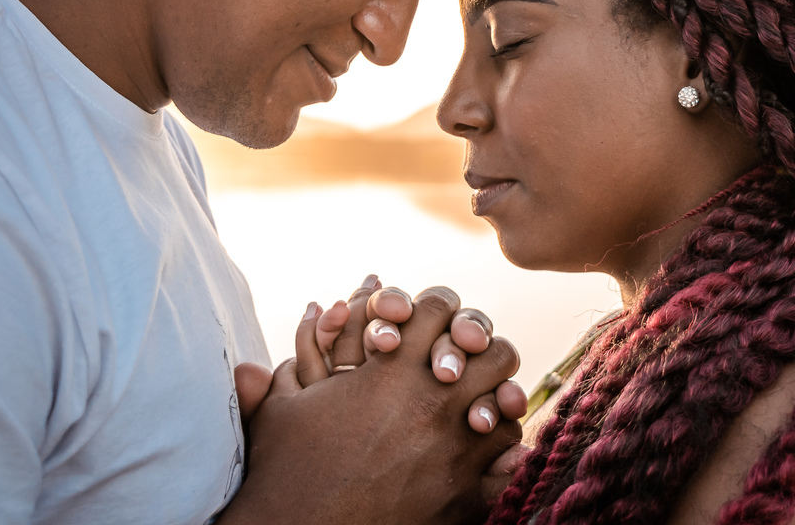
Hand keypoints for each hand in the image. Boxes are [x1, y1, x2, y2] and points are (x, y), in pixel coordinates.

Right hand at [217, 286, 522, 524]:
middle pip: (493, 349)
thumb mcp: (284, 403)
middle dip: (483, 351)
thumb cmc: (285, 470)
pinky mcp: (467, 491)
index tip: (432, 327)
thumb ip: (303, 349)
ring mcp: (455, 445)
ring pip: (507, 398)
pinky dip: (504, 445)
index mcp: (390, 369)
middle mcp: (432, 400)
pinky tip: (484, 445)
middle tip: (467, 363)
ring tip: (478, 403)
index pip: (440, 307)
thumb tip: (317, 303)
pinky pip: (510, 452)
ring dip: (495, 396)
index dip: (439, 309)